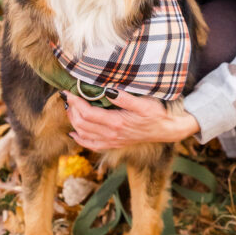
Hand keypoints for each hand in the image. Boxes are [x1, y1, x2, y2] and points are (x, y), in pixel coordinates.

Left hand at [64, 89, 199, 150]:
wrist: (167, 129)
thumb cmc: (157, 114)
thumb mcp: (144, 103)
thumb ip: (125, 98)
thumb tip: (107, 89)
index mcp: (116, 123)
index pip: (87, 113)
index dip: (75, 103)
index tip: (68, 92)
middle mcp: (111, 134)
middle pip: (82, 124)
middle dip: (72, 110)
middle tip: (68, 97)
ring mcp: (112, 141)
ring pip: (84, 135)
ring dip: (74, 122)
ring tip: (70, 109)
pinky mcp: (114, 144)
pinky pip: (92, 145)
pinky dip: (80, 139)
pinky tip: (74, 133)